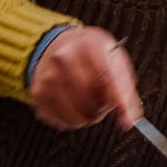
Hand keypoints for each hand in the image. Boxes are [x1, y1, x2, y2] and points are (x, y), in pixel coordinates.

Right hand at [28, 26, 144, 130]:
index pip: (107, 79)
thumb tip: (128, 119)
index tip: (126, 120)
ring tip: (88, 101)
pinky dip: (72, 119)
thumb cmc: (89, 54)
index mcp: (88, 46)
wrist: (58, 45)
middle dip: (102, 107)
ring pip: (77, 116)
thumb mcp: (114, 60)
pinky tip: (74, 104)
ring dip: (88, 116)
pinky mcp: (38, 94)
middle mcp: (63, 59)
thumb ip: (125, 90)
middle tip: (102, 99)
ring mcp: (48, 77)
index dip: (118, 103)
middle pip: (91, 102)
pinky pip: (63, 121)